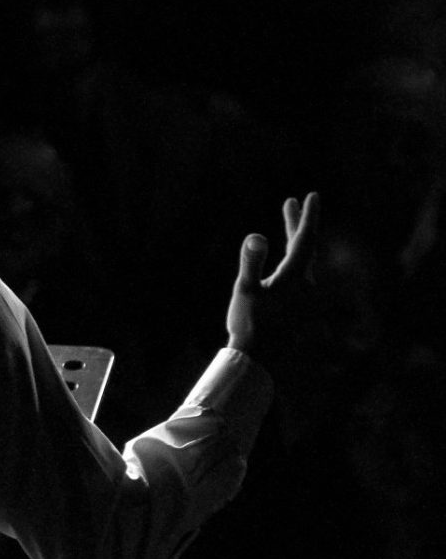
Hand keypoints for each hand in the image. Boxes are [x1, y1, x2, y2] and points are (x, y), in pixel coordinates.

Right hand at [225, 192, 319, 378]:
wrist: (258, 362)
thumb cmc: (249, 325)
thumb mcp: (245, 291)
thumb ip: (252, 262)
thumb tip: (256, 236)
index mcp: (294, 278)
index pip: (305, 240)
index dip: (308, 217)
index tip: (312, 196)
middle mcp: (305, 287)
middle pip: (304, 249)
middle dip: (298, 225)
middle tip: (293, 204)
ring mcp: (304, 301)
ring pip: (302, 265)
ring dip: (294, 245)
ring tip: (289, 232)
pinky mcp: (299, 312)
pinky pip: (298, 279)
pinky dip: (292, 264)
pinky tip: (284, 271)